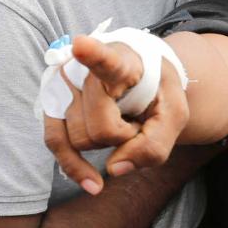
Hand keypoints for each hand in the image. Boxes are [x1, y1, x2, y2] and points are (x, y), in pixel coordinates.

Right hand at [44, 34, 188, 194]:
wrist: (143, 77)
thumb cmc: (157, 92)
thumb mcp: (175, 114)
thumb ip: (155, 144)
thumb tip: (113, 169)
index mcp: (122, 62)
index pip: (107, 59)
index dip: (93, 54)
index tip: (81, 44)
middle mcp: (85, 68)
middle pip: (101, 128)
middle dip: (124, 137)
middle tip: (137, 119)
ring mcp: (64, 85)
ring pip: (79, 139)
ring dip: (105, 144)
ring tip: (120, 121)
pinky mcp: (52, 103)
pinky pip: (56, 143)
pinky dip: (73, 166)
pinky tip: (92, 183)